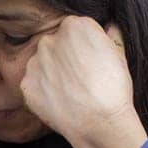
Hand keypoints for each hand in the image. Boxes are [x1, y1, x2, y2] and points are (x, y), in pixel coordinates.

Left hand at [21, 17, 147, 147]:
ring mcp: (35, 62)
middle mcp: (51, 39)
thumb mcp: (120, 56)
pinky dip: (43, 93)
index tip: (89, 62)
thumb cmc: (113, 89)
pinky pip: (34, 85)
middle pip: (55, 45)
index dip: (82, 48)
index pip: (74, 30)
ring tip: (70, 93)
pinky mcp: (26, 84)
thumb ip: (111, 37)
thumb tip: (110, 29)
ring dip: (52, 75)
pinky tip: (59, 102)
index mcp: (75, 25)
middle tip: (78, 79)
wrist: (99, 122)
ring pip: (42, 64)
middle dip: (63, 58)